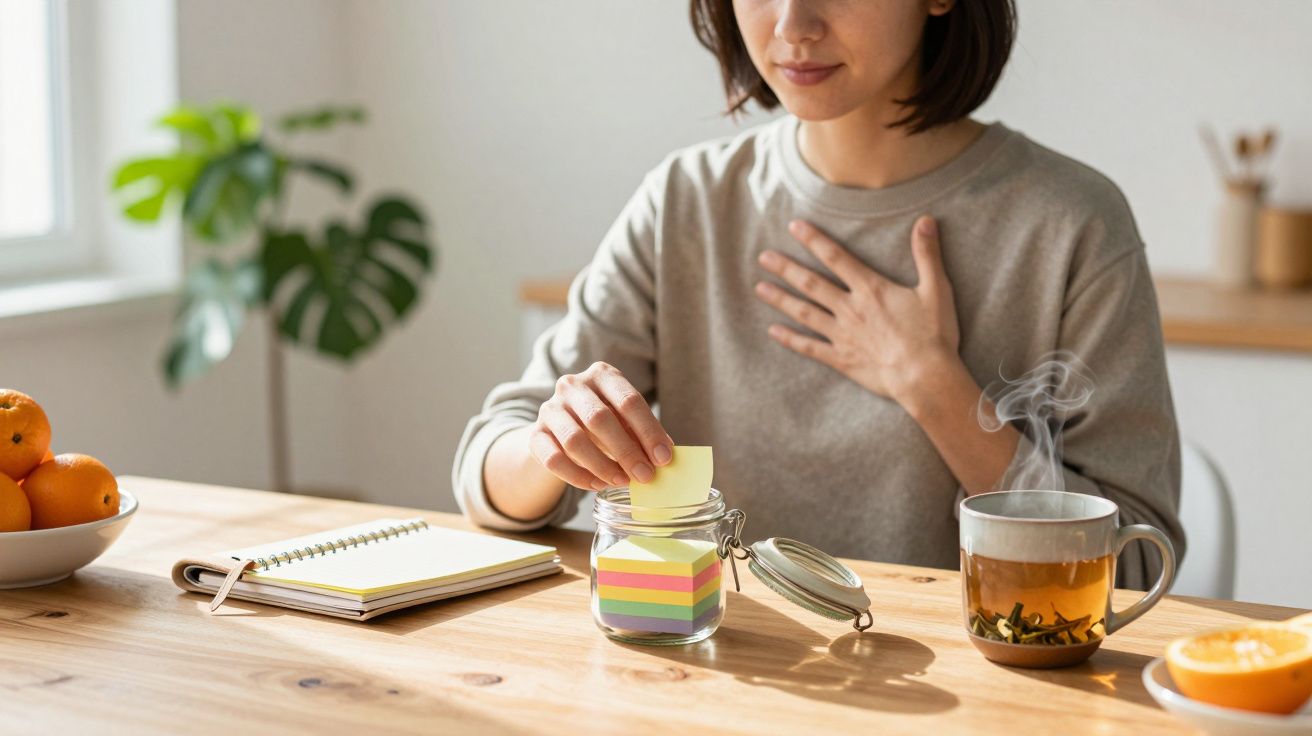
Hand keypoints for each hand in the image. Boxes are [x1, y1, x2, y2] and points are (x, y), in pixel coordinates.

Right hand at [529, 362, 673, 491]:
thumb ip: (642, 434)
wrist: (561, 430)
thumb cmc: (604, 424)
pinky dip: (579, 477)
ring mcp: (550, 408)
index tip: (663, 458)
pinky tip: (597, 485)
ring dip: (603, 466)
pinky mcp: (535, 435)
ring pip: (575, 441)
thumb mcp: (625, 421)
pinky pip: (554, 460)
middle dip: (626, 451)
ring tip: (622, 481)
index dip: (648, 431)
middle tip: (645, 475)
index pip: (628, 400)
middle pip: (599, 418)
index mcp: (602, 374)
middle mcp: (572, 385)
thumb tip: (664, 457)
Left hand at [754, 216, 961, 404]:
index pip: (836, 257)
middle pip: (811, 283)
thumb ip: (927, 254)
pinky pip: (809, 348)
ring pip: (804, 312)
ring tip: (759, 288)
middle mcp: (850, 309)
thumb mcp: (936, 289)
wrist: (925, 377)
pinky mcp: (841, 359)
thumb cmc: (933, 334)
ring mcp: (842, 335)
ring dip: (781, 299)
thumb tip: (926, 220)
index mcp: (870, 289)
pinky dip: (790, 339)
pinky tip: (773, 332)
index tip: (794, 227)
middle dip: (786, 268)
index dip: (814, 240)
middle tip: (763, 257)